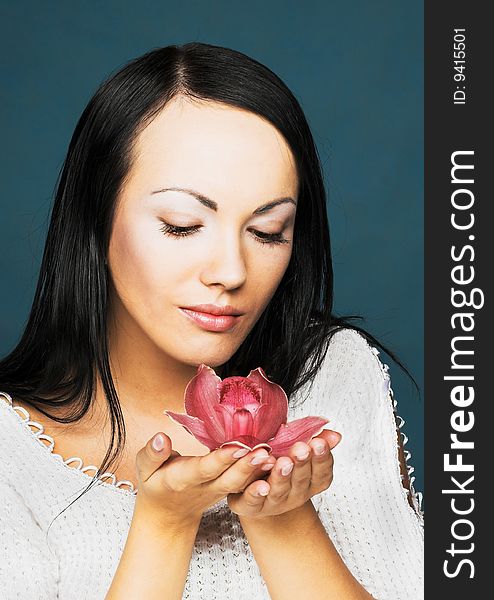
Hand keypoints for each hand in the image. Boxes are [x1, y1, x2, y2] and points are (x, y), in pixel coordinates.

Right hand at [133, 433, 280, 530]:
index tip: (237, 447)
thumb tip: (161, 437)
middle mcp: (205, 487)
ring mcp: (219, 491)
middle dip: (247, 466)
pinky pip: (246, 483)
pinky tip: (278, 460)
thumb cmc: (155, 483)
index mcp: (182, 480)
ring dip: (259, 471)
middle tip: (265, 452)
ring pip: (241, 482)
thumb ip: (152, 453)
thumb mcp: (144, 469)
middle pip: (229, 478)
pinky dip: (261, 474)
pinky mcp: (229, 489)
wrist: (168, 514)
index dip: (220, 459)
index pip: (203, 469)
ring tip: (277, 457)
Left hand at [226, 430, 341, 517]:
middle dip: (301, 464)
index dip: (321, 458)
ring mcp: (273, 503)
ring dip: (281, 477)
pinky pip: (253, 501)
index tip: (319, 442)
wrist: (255, 490)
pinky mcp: (251, 506)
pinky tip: (260, 485)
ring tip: (282, 462)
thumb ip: (315, 441)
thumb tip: (335, 435)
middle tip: (301, 449)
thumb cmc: (277, 463)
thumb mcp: (296, 450)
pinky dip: (256, 493)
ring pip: (279, 491)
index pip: (321, 473)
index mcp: (309, 482)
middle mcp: (294, 495)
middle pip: (301, 481)